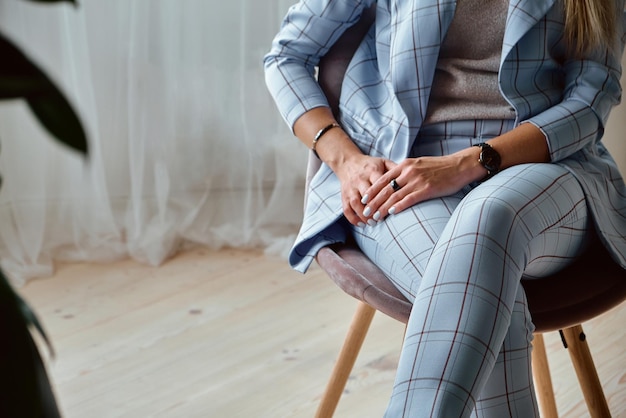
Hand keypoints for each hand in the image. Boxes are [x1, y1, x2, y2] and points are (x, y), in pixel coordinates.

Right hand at [333, 154, 395, 225]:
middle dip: (374, 208)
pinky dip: (353, 218)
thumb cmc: (370, 165)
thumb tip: (409, 177)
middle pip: (367, 196)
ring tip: (373, 223)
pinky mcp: (344, 195)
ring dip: (363, 215)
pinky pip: (346, 209)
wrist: (348, 162)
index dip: (386, 197)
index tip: (393, 206)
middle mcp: (360, 179)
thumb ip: (395, 169)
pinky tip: (361, 224)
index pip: (379, 185)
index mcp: (372, 170)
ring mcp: (351, 188)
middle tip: (382, 218)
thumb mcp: (383, 162)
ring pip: (355, 203)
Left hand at [360, 151, 482, 221]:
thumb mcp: (419, 165)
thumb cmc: (440, 167)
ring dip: (383, 208)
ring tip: (375, 217)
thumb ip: (405, 172)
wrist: (460, 165)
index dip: (372, 190)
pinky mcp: (427, 189)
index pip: (383, 178)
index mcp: (405, 165)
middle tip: (365, 212)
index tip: (364, 199)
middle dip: (373, 202)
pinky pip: (409, 199)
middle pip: (385, 189)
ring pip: (394, 196)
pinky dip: (399, 207)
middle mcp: (408, 171)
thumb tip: (394, 182)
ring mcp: (417, 180)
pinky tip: (392, 213)